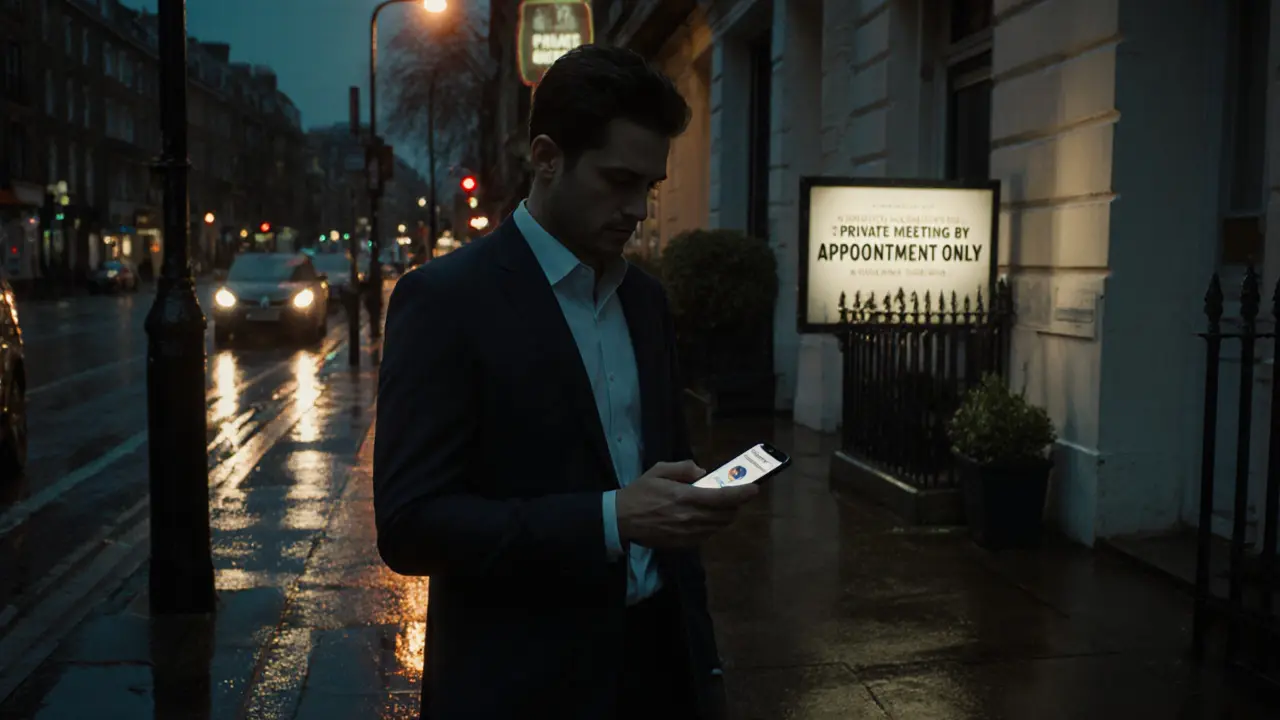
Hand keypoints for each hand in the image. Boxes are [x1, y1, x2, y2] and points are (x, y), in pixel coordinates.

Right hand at [615, 460, 758, 548]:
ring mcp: (688, 533)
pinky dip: (712, 526)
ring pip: (719, 526)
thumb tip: (703, 472)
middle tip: (735, 495)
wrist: (621, 520)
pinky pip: (707, 536)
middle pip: (726, 514)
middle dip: (735, 504)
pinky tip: (704, 518)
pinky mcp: (684, 544)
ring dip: (725, 515)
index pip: (722, 498)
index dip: (742, 494)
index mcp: (684, 496)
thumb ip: (682, 468)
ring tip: (720, 505)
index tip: (754, 488)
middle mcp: (690, 517)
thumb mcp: (658, 471)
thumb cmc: (639, 493)